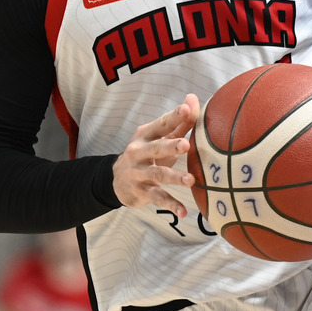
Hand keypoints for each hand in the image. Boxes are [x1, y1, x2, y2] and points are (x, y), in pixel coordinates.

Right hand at [113, 95, 199, 216]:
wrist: (118, 180)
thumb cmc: (147, 155)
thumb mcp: (159, 138)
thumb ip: (179, 122)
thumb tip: (193, 98)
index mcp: (146, 135)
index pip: (162, 124)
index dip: (174, 116)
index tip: (187, 109)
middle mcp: (139, 152)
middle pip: (156, 147)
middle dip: (170, 146)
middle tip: (186, 145)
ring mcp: (139, 172)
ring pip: (157, 174)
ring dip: (174, 177)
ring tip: (190, 180)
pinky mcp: (141, 191)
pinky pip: (158, 197)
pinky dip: (171, 204)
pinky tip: (184, 212)